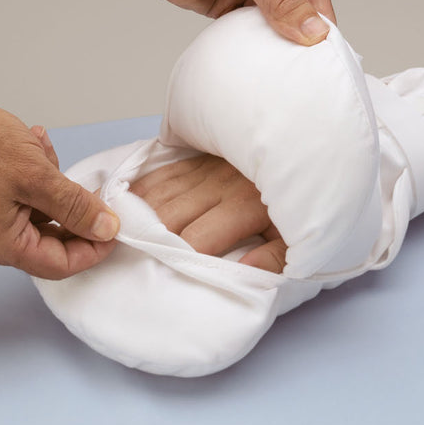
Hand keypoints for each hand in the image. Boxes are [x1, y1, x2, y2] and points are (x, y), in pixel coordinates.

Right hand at [0, 95, 120, 279]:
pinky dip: (36, 184)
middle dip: (72, 212)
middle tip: (89, 186)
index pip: (57, 265)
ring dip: (53, 191)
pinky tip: (35, 151)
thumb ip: (76, 207)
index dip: (92, 249)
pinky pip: (21, 206)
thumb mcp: (38, 174)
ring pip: (38, 220)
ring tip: (43, 154)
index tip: (114, 229)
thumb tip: (106, 230)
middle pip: (48, 244)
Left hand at [116, 0, 335, 45]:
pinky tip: (259, 57)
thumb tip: (314, 31)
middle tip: (309, 61)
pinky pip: (248, 27)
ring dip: (276, 38)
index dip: (321, 13)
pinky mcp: (227, 1)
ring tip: (286, 64)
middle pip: (296, 2)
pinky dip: (253, 41)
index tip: (326, 45)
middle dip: (300, 29)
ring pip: (273, 17)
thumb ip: (283, 0)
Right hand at [130, 153, 286, 272]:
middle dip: (147, 238)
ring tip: (117, 231)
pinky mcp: (201, 155)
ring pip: (162, 191)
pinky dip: (144, 186)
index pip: (196, 240)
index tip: (156, 275)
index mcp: (242, 207)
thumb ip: (273, 259)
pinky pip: (166, 171)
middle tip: (123, 257)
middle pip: (169, 216)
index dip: (173, 259)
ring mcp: (207, 167)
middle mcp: (219, 185)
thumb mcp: (298, 237)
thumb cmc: (298, 203)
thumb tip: (244, 274)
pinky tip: (128, 199)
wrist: (306, 150)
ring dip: (139, 212)